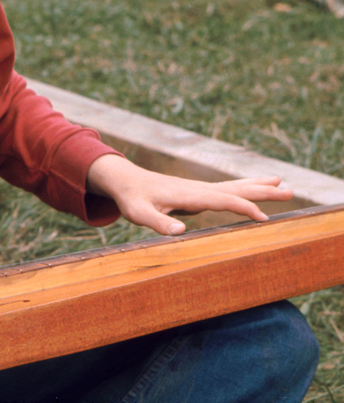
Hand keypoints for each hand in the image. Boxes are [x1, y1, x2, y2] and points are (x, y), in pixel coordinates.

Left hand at [86, 154, 293, 235]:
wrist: (124, 180)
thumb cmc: (131, 199)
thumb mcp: (139, 213)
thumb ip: (157, 223)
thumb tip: (179, 231)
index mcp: (189, 195)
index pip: (223, 199)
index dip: (243, 208)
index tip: (264, 219)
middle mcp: (198, 189)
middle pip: (236, 188)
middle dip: (262, 191)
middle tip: (289, 190)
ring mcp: (199, 189)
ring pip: (234, 187)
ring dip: (258, 186)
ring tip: (282, 183)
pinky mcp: (196, 192)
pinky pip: (226, 190)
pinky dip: (244, 188)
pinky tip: (254, 188)